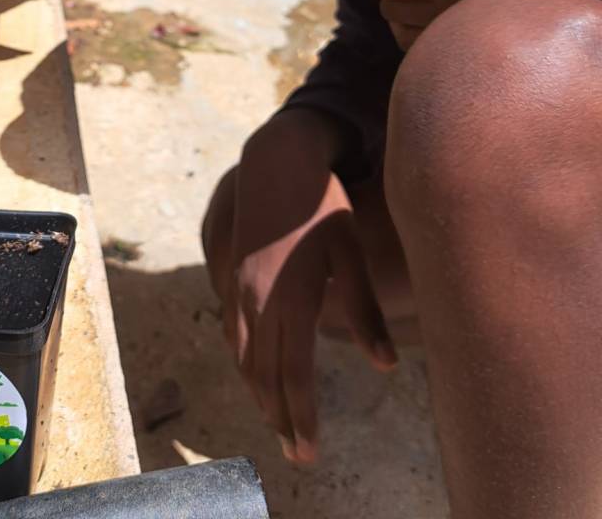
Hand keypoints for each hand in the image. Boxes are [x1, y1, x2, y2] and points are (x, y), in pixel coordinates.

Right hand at [219, 111, 396, 463]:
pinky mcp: (232, 276)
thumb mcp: (351, 252)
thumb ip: (365, 310)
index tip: (309, 452)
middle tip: (295, 453)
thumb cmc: (322, 206)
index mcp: (291, 298)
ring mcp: (239, 288)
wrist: (275, 165)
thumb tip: (387, 365)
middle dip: (279, 417)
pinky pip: (231, 332)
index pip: (293, 374)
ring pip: (242, 356)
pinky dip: (242, 361)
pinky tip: (252, 370)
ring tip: (275, 420)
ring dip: (258, 392)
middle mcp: (257, 300)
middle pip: (264, 374)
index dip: (301, 417)